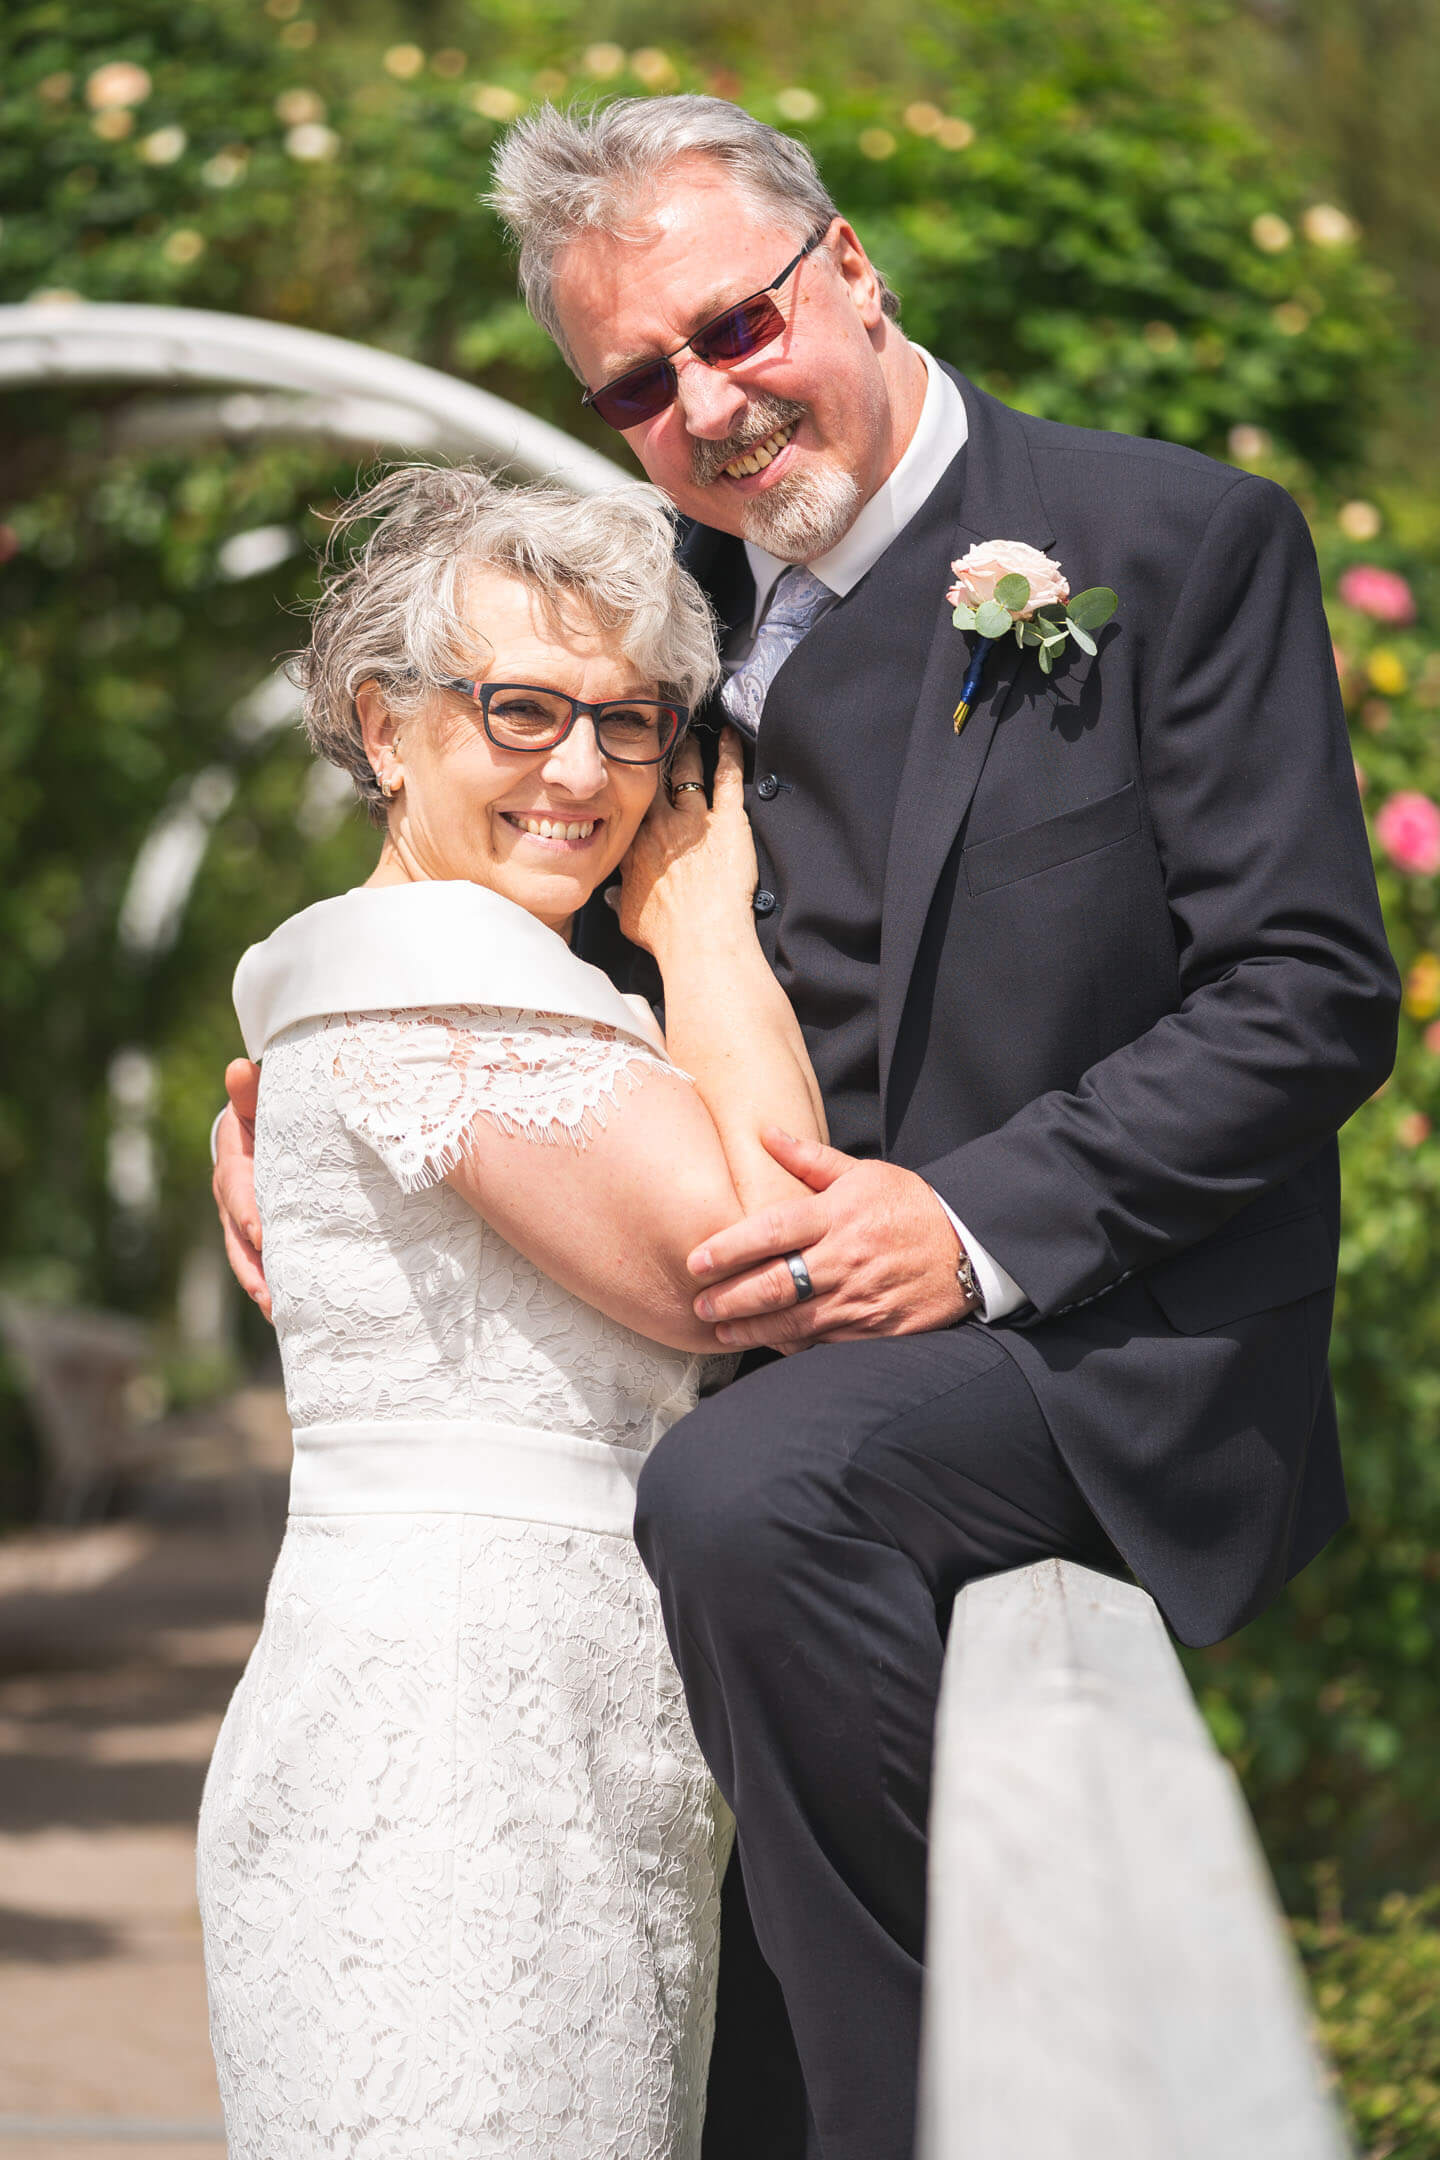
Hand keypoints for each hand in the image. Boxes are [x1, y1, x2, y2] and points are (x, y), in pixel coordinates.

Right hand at [213, 1058, 269, 1319]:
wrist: (268, 1131)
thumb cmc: (268, 1115)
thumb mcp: (259, 1102)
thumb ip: (251, 1091)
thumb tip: (239, 1067)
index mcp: (234, 1167)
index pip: (236, 1192)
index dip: (247, 1212)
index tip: (261, 1233)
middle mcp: (235, 1202)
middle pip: (238, 1240)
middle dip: (251, 1267)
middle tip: (267, 1293)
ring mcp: (248, 1224)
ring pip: (250, 1260)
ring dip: (263, 1286)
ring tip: (280, 1313)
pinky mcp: (266, 1238)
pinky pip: (269, 1265)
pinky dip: (279, 1286)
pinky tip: (297, 1312)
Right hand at [618, 727, 756, 958]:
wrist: (701, 938)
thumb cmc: (666, 935)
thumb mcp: (630, 919)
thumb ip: (621, 901)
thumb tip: (613, 896)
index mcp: (633, 846)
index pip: (628, 808)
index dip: (629, 791)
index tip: (628, 780)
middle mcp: (659, 826)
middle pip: (652, 781)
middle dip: (652, 760)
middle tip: (654, 743)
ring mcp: (693, 820)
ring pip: (686, 772)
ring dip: (687, 751)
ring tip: (687, 736)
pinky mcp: (727, 821)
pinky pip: (727, 778)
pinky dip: (730, 754)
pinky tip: (729, 736)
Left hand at [687, 1129, 976, 1349]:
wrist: (970, 1247)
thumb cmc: (909, 1205)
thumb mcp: (863, 1173)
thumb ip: (809, 1159)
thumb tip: (764, 1131)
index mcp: (838, 1215)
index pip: (772, 1231)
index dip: (730, 1248)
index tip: (696, 1260)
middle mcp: (846, 1258)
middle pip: (775, 1284)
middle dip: (731, 1298)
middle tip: (699, 1304)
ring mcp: (861, 1298)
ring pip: (794, 1321)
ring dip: (752, 1328)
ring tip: (721, 1329)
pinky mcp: (877, 1329)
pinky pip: (825, 1342)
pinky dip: (794, 1344)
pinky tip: (770, 1342)